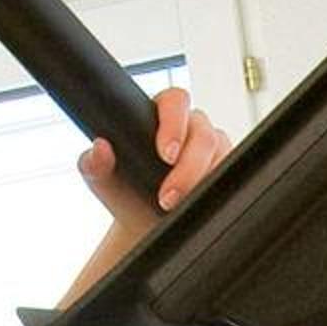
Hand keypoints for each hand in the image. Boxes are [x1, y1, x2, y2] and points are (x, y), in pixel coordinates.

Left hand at [76, 88, 229, 238]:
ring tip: (178, 206)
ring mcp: (212, 148)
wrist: (145, 224)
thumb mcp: (102, 180)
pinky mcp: (227, 168)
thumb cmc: (126, 193)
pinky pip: (233, 174)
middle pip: (204, 133)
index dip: (173, 124)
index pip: (175, 101)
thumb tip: (100, 148)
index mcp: (158, 114)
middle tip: (167, 196)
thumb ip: (94, 164)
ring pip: (222, 154)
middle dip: (188, 168)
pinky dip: (218, 190)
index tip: (165, 154)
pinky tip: (199, 203)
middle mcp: (190, 126)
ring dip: (202, 182)